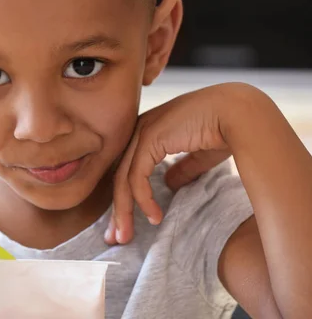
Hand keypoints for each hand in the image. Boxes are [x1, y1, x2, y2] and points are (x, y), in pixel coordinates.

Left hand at [106, 83, 241, 244]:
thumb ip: (182, 168)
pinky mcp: (149, 138)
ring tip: (126, 236)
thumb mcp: (197, 154)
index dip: (123, 198)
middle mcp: (139, 129)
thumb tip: (169, 185)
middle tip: (114, 237)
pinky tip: (154, 218)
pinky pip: (137, 177)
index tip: (123, 225)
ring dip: (124, 211)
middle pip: (118, 175)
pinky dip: (143, 200)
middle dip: (116, 210)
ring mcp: (142, 132)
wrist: (238, 114)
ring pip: (122, 179)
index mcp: (148, 130)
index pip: (126, 169)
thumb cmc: (224, 129)